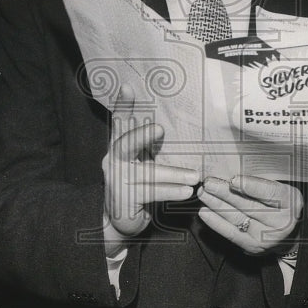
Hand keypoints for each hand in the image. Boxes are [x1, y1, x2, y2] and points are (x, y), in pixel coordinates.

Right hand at [102, 85, 200, 253]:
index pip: (120, 123)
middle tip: (160, 128)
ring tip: (194, 176)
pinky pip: (151, 193)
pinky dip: (171, 191)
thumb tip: (176, 124)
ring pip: (146, 173)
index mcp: (119, 147)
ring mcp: (116, 180)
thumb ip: (151, 144)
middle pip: (125, 144)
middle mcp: (113, 160)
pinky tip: (186, 191)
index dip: (122, 105)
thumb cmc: (139, 185)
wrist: (122, 220)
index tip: (127, 87)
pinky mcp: (123, 199)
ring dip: (173, 174)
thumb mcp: (144, 161)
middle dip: (141, 135)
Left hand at [197, 175, 302, 253]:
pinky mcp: (252, 246)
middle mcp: (281, 222)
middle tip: (209, 183)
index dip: (250, 186)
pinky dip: (216, 222)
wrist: (290, 234)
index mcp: (291, 201)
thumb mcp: (281, 188)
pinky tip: (205, 212)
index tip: (233, 179)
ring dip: (216, 204)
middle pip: (249, 205)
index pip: (269, 193)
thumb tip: (233, 170)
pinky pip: (231, 233)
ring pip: (237, 217)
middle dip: (225, 193)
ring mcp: (266, 236)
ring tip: (204, 193)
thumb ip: (263, 181)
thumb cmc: (281, 204)